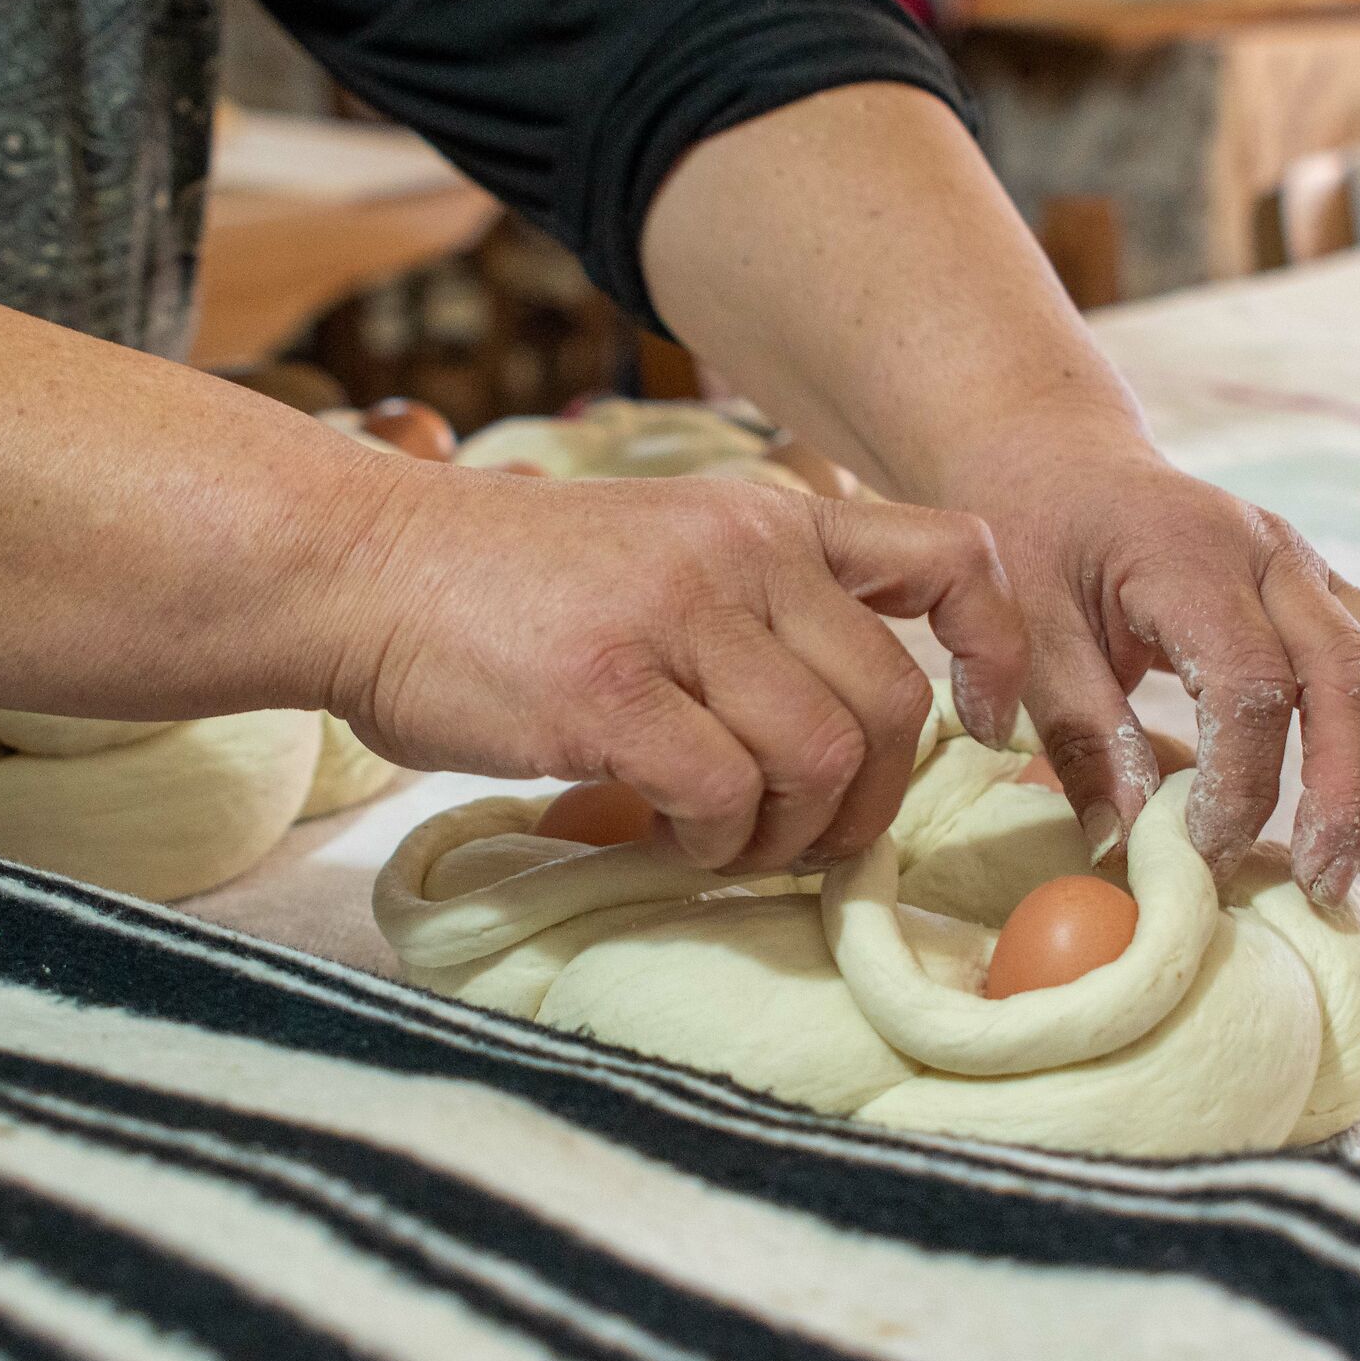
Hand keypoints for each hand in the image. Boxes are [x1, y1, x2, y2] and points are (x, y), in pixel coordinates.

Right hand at [326, 469, 1027, 874]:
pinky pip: (724, 796)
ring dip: (785, 838)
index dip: (995, 650)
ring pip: (820, 760)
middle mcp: (744, 550)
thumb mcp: (665, 555)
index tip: (976, 725)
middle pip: (893, 706)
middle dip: (866, 807)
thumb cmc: (511, 590)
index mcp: (771, 517)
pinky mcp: (610, 686)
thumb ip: (759, 610)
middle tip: (801, 842)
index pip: (953, 557)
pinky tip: (663, 834)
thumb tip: (848, 737)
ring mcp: (678, 613)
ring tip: (721, 843)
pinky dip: (711, 844)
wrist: (364, 570)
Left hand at [942, 414, 1359, 905]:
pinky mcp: (1329, 591)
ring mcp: (1313, 568)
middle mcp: (1274, 555)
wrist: (1061, 464)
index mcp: (1192, 557)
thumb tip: (1123, 845)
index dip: (1243, 783)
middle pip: (1358, 675)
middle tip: (1319, 884)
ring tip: (1351, 859)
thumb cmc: (1034, 542)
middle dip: (1350, 794)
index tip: (1209, 855)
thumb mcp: (1026, 633)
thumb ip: (1078, 733)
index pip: (1253, 683)